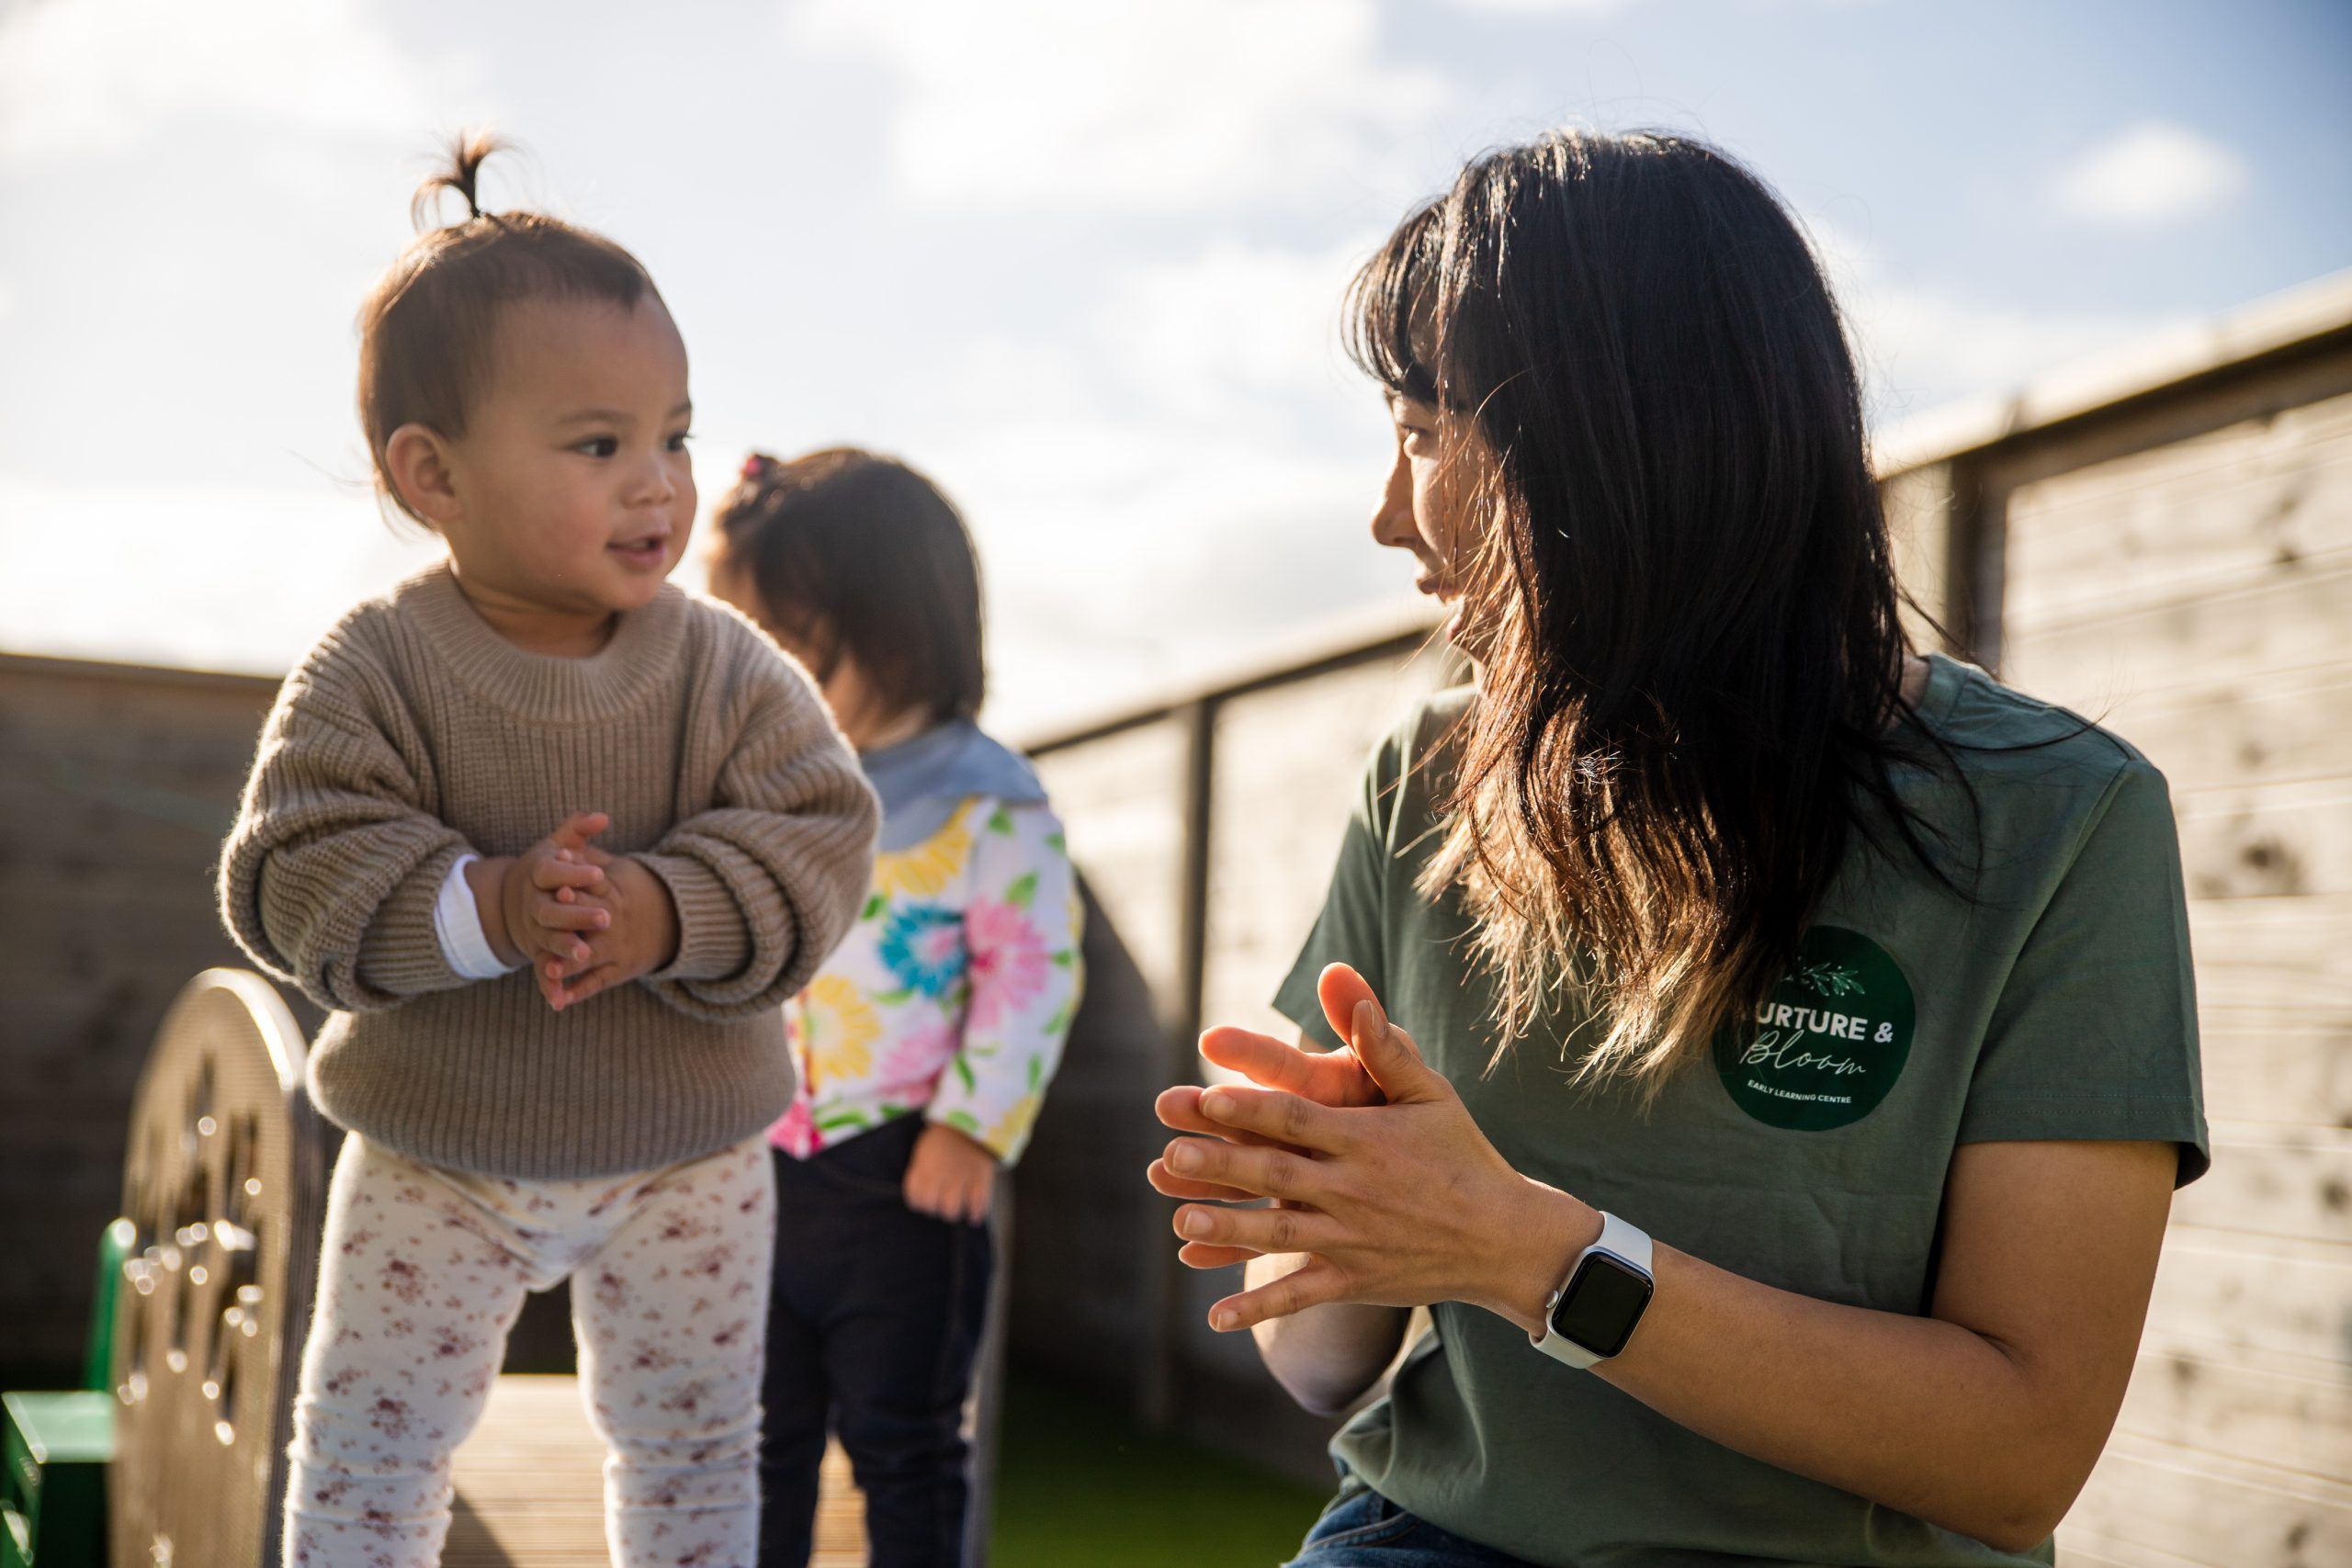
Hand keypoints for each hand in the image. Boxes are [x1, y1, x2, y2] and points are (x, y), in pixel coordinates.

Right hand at [481, 812, 614, 974]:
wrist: (510, 899)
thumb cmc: (545, 867)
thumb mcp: (556, 844)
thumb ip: (578, 830)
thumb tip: (603, 815)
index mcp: (538, 874)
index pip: (553, 872)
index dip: (574, 873)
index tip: (598, 873)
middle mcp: (533, 903)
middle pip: (552, 910)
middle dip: (577, 915)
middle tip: (606, 917)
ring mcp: (533, 929)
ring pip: (548, 940)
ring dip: (565, 948)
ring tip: (586, 952)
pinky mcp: (536, 952)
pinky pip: (541, 970)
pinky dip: (549, 985)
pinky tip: (560, 1000)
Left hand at [538, 850, 679, 1011]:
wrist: (670, 924)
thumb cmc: (629, 892)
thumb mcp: (617, 867)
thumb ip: (594, 848)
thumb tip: (589, 819)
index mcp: (612, 893)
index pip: (594, 881)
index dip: (578, 874)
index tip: (561, 865)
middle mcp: (615, 922)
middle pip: (593, 918)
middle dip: (574, 915)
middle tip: (556, 907)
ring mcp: (616, 948)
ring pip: (591, 956)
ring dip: (570, 962)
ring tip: (550, 969)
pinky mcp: (618, 970)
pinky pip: (596, 983)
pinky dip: (577, 992)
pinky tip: (557, 1002)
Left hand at [903, 1122, 997, 1224]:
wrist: (970, 1123)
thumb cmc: (943, 1140)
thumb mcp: (924, 1151)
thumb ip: (920, 1172)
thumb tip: (919, 1197)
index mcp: (924, 1166)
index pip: (914, 1198)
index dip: (918, 1202)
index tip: (925, 1201)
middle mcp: (940, 1174)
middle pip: (931, 1206)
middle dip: (934, 1209)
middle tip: (940, 1204)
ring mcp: (960, 1177)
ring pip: (951, 1209)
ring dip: (952, 1212)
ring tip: (956, 1208)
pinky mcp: (980, 1178)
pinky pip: (978, 1203)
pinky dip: (976, 1213)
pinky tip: (974, 1215)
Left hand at [1156, 967, 1597, 1333]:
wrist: (1503, 1238)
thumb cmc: (1461, 1153)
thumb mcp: (1430, 1094)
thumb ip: (1383, 1048)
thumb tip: (1349, 992)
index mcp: (1365, 1139)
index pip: (1298, 1118)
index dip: (1251, 1109)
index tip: (1207, 1098)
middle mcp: (1354, 1189)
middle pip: (1277, 1174)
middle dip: (1223, 1165)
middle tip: (1171, 1156)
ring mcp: (1352, 1239)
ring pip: (1280, 1234)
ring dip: (1228, 1231)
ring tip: (1180, 1219)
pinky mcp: (1353, 1280)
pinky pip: (1299, 1295)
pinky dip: (1258, 1308)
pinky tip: (1215, 1318)